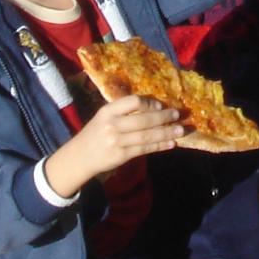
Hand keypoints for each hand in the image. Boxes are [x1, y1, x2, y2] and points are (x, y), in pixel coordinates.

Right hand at [47, 94, 183, 195]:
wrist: (79, 157)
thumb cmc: (95, 133)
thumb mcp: (104, 117)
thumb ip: (124, 112)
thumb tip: (154, 108)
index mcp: (108, 111)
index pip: (132, 101)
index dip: (149, 103)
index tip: (160, 105)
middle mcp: (112, 125)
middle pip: (143, 119)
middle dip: (163, 117)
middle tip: (177, 115)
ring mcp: (117, 141)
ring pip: (147, 135)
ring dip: (166, 133)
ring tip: (180, 130)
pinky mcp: (121, 155)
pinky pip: (145, 149)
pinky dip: (159, 145)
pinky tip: (170, 144)